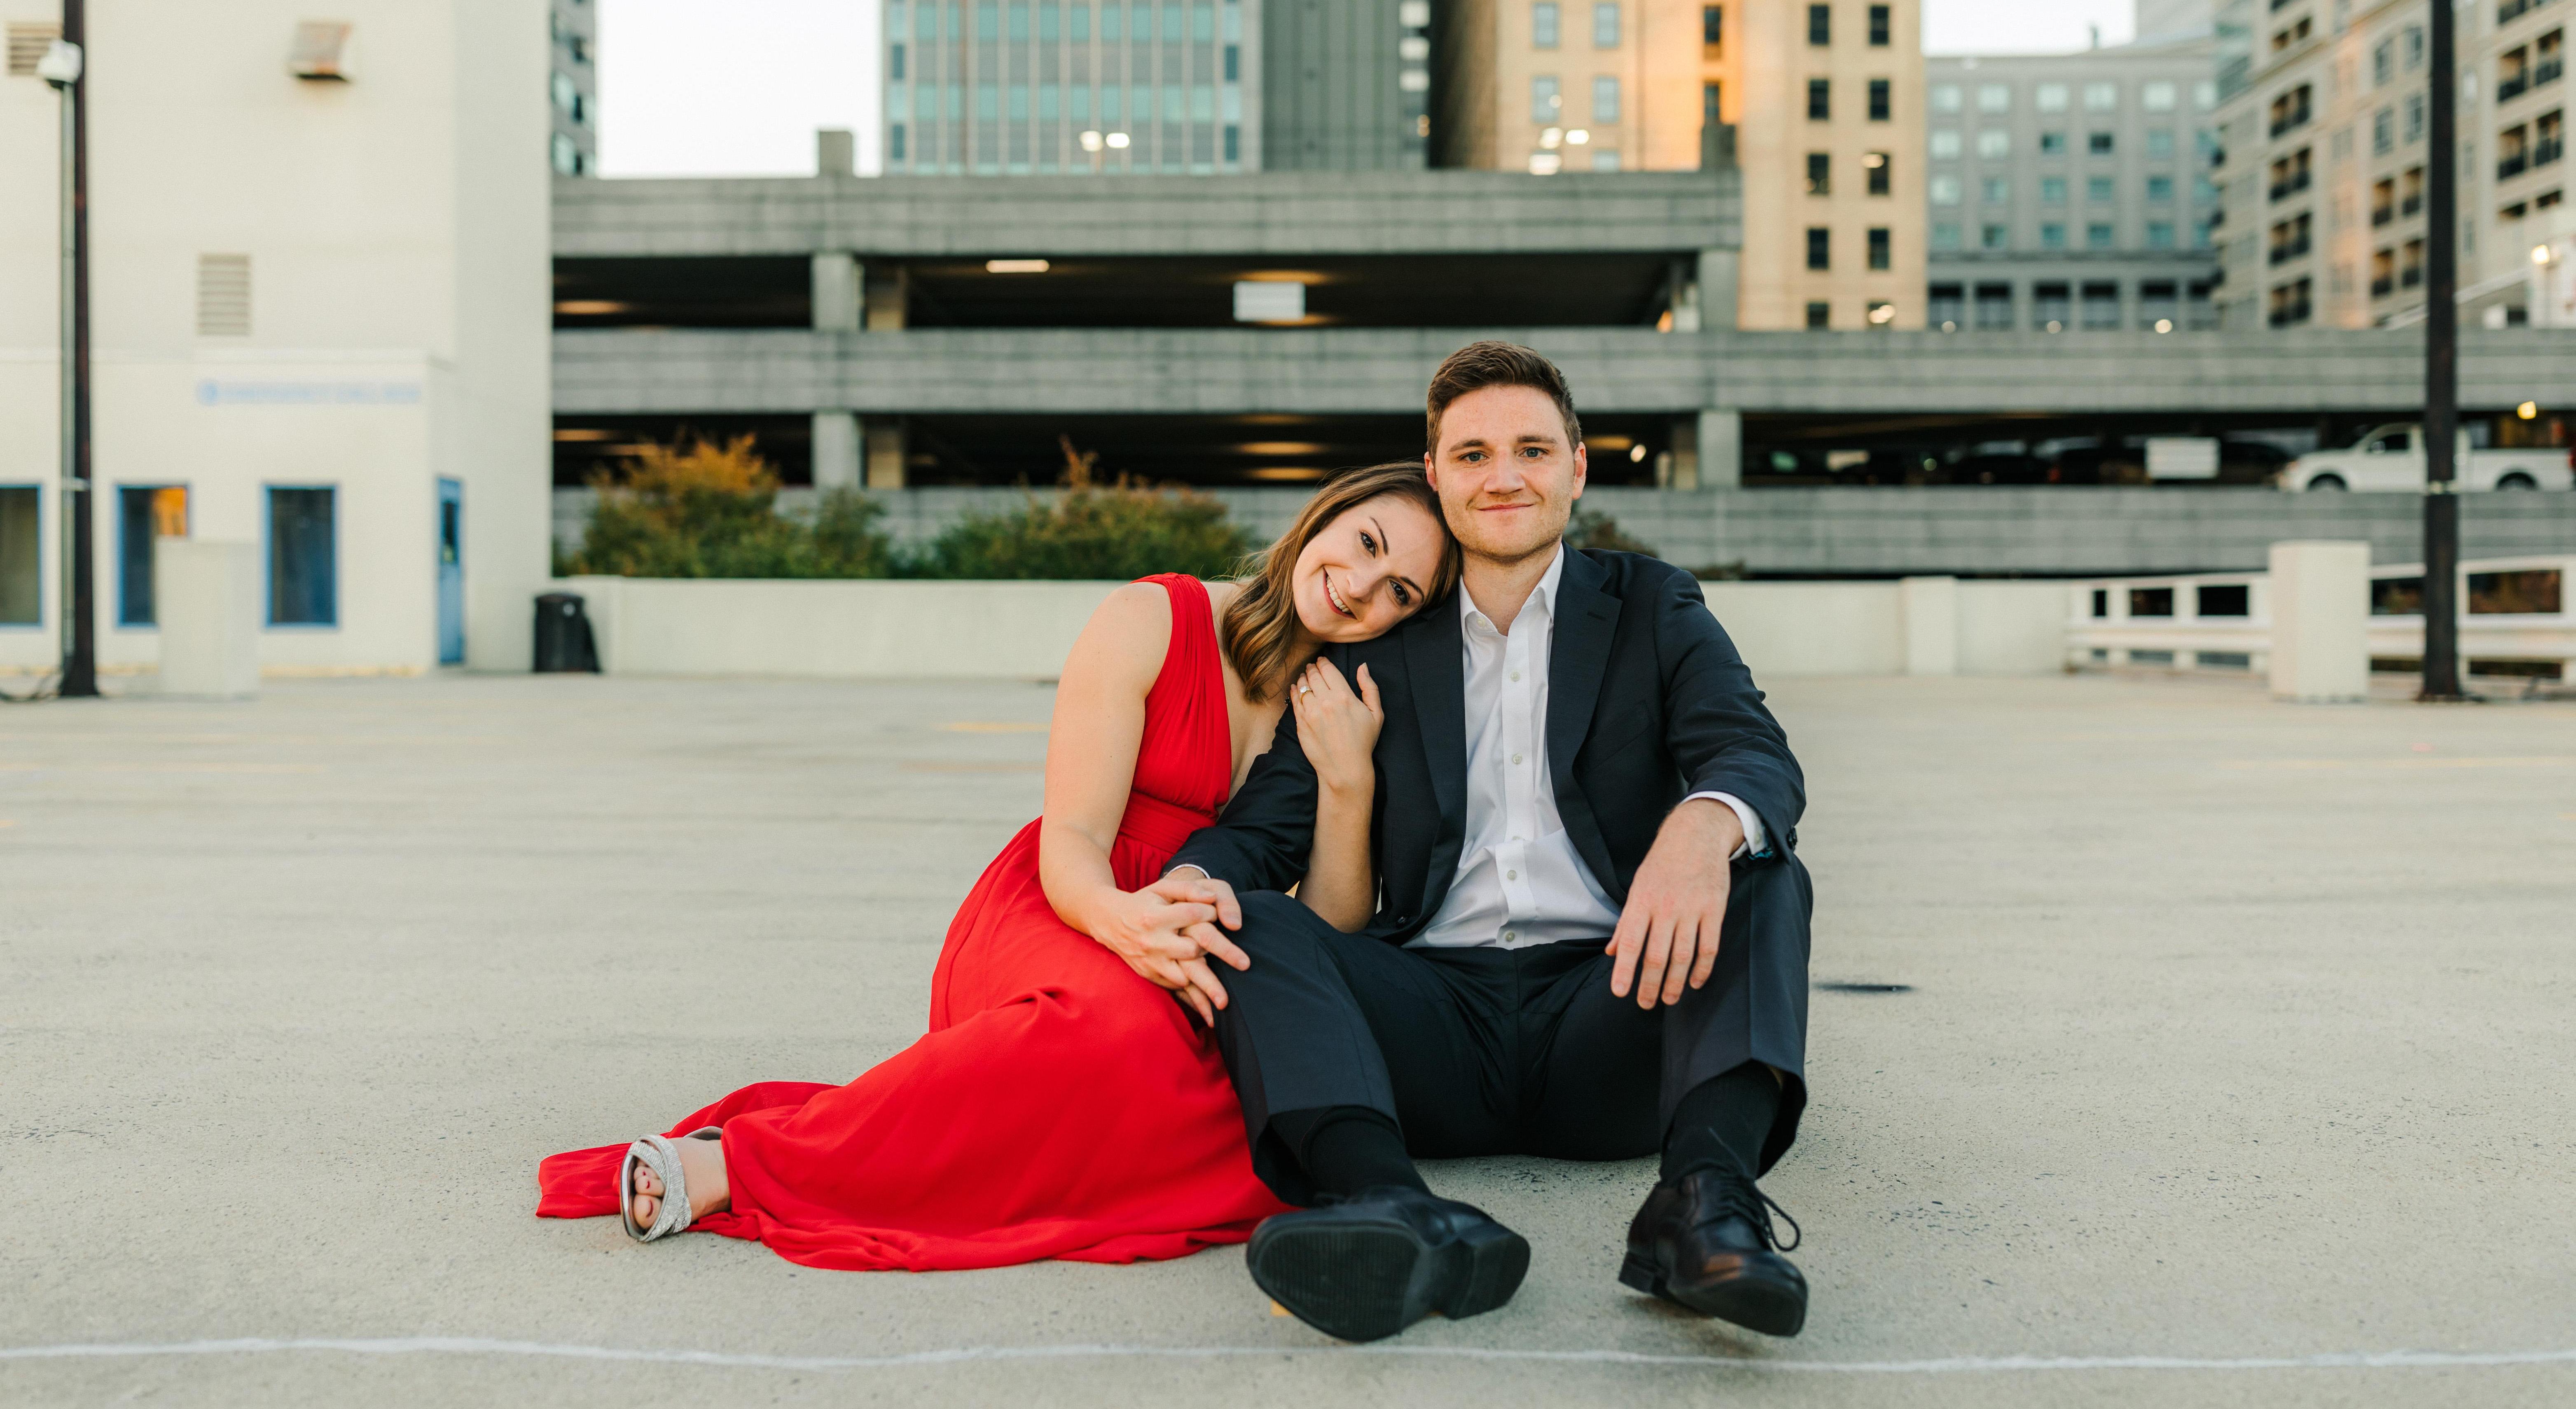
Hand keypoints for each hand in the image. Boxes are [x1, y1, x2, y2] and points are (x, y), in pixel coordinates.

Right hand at [1088, 874, 1249, 1022]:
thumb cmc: (1145, 901)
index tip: (1219, 915)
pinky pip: (1174, 989)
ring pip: (1184, 976)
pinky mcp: (1150, 974)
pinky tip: (1209, 1009)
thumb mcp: (1163, 888)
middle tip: (1245, 963)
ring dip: (1206, 983)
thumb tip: (1214, 900)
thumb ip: (1189, 889)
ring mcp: (1150, 961)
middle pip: (1192, 949)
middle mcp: (1152, 941)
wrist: (1111, 921)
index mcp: (1156, 917)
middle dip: (1220, 953)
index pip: (1193, 914)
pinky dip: (1192, 998)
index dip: (1211, 913)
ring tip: (1227, 998)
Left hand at [1290, 659, 1381, 799]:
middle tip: (1312, 665)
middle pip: (1314, 675)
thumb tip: (1362, 666)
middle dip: (1312, 667)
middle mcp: (1325, 702)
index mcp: (1344, 696)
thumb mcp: (1376, 714)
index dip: (1323, 662)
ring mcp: (1311, 713)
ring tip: (1305, 676)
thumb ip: (1370, 687)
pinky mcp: (1300, 723)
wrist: (1345, 769)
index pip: (1329, 670)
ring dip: (1303, 677)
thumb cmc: (1363, 742)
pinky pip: (1294, 700)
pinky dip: (1294, 691)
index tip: (1322, 660)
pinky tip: (1296, 688)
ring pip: (1302, 686)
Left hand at [1607, 799, 1744, 1010]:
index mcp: (1642, 903)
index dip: (1624, 970)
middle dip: (1649, 985)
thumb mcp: (1637, 888)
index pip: (1630, 943)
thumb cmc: (1661, 865)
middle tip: (1645, 1004)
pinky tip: (1695, 983)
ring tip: (1668, 1000)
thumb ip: (1626, 923)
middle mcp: (1665, 909)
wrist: (1695, 836)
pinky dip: (1702, 969)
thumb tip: (1611, 952)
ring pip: (1683, 956)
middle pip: (1656, 956)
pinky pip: (1709, 947)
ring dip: (1675, 983)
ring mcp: (1691, 910)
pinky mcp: (1714, 911)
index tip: (1619, 993)